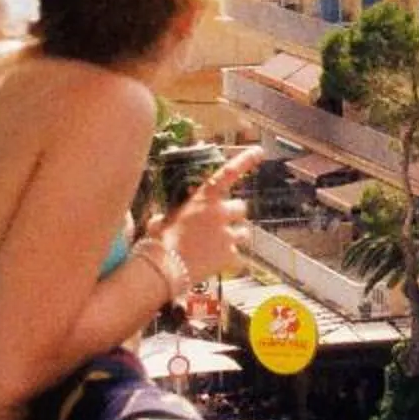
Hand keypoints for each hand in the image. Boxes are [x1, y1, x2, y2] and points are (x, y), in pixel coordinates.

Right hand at [163, 145, 262, 279]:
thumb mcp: (161, 221)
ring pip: (244, 232)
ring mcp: (227, 234)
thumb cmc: (159, 242)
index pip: (229, 172)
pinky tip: (214, 265)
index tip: (259, 151)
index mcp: (204, 198)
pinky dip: (229, 261)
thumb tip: (160, 221)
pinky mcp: (230, 255)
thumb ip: (168, 217)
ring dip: (235, 237)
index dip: (245, 160)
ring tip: (217, 247)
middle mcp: (220, 212)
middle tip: (220, 226)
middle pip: (241, 208)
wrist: (165, 268)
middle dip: (233, 215)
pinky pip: (238, 257)